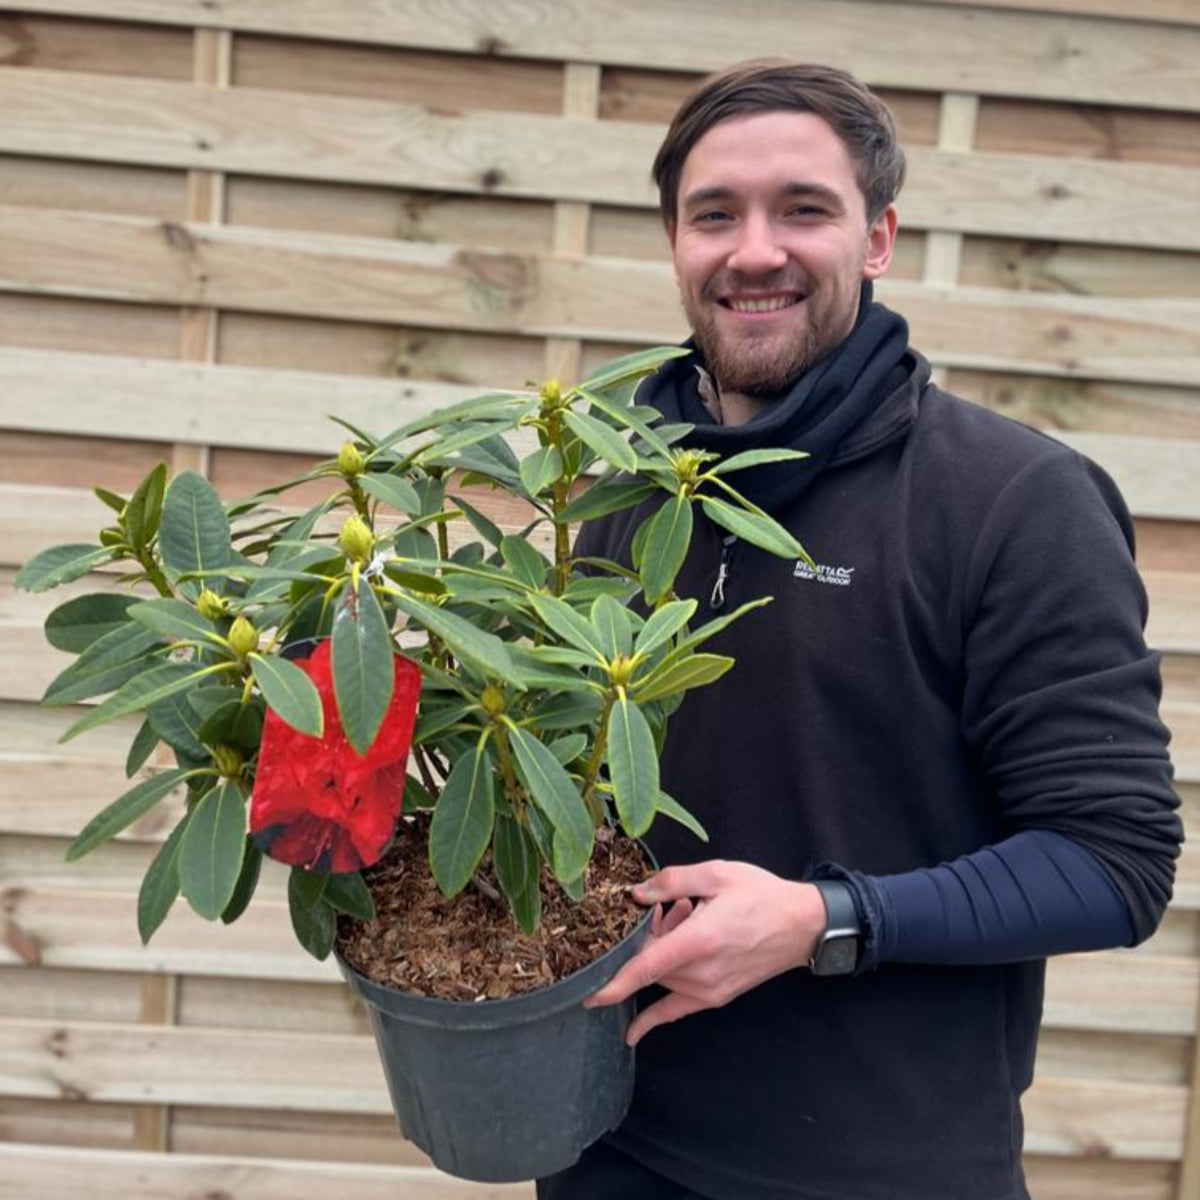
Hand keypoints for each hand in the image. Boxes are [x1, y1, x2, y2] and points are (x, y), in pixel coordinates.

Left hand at [584, 860, 827, 1045]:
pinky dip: (653, 1018)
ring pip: (661, 979)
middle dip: (645, 937)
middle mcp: (703, 972)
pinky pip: (676, 1010)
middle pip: (651, 965)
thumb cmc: (761, 895)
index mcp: (701, 940)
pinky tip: (632, 1032)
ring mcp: (710, 990)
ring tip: (685, 919)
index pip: (647, 967)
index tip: (586, 992)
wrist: (802, 925)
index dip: (614, 981)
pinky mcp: (717, 997)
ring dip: (659, 954)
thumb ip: (671, 881)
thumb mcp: (716, 874)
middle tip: (669, 907)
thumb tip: (635, 893)